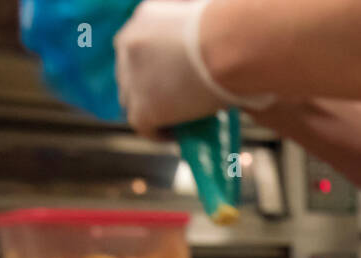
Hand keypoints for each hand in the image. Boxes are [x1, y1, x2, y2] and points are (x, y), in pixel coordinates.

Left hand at [116, 0, 272, 136]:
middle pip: (129, 72)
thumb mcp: (204, 22)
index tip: (175, 79)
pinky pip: (143, 126)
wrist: (228, 47)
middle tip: (175, 101)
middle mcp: (128, 43)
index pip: (139, 46)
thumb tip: (208, 55)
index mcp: (144, 18)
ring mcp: (132, 77)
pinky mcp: (142, 107)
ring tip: (177, 120)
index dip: (154, 66)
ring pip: (131, 99)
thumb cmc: (231, 32)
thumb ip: (194, 36)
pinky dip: (158, 133)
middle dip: (148, 87)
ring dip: (152, 109)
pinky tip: (176, 135)